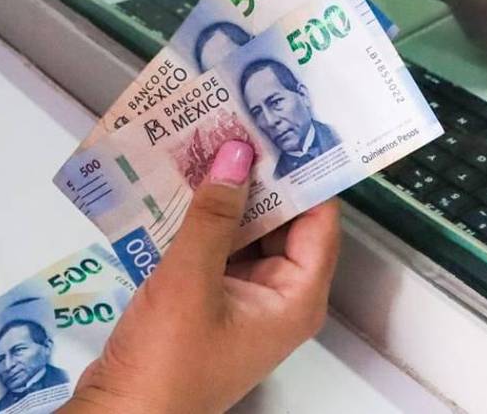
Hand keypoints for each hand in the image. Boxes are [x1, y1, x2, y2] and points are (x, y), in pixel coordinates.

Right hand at [62, 141, 340, 413]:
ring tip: (204, 142)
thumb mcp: (191, 280)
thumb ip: (214, 214)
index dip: (304, 172)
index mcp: (295, 299)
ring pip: (243, 232)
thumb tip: (238, 155)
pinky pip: (213, 249)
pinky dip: (199, 219)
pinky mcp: (207, 302)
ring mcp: (241, 301)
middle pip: (281, 222)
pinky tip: (178, 184)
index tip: (283, 126)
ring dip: (223, 194)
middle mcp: (277, 298)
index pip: (319, 220)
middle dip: (256, 175)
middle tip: (235, 122)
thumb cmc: (167, 364)